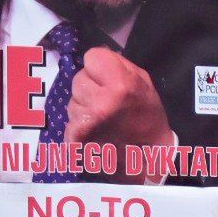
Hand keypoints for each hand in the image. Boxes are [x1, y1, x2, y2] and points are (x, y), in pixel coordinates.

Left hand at [65, 48, 170, 177]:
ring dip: (83, 106)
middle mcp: (100, 102)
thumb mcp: (145, 84)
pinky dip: (79, 126)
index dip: (100, 67)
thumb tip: (97, 58)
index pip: (91, 57)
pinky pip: (68, 121)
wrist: (148, 160)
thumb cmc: (148, 118)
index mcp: (121, 86)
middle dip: (90, 87)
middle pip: (78, 78)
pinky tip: (94, 132)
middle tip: (107, 102)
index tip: (108, 79)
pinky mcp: (75, 139)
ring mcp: (85, 122)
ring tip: (102, 119)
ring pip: (71, 100)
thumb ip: (120, 66)